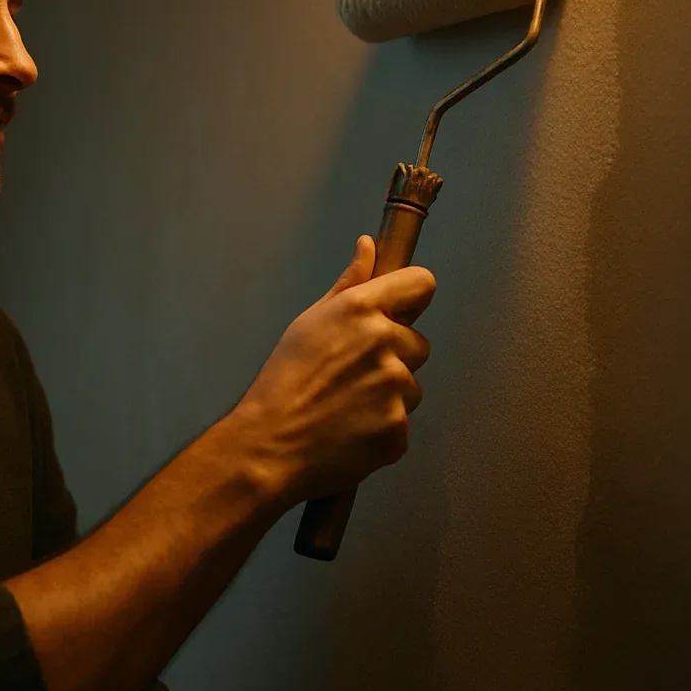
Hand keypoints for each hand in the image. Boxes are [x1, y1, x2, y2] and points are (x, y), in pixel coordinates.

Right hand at [228, 234, 435, 509]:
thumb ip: (349, 283)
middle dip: (394, 357)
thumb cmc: (283, 382)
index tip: (401, 311)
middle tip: (351, 375)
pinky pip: (402, 421)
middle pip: (419, 343)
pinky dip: (381, 427)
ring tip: (346, 406)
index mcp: (360, 310)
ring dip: (388, 395)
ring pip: (411, 386)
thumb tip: (369, 246)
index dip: (412, 296)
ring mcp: (395, 389)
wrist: (269, 444)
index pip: (421, 283)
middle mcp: (384, 343)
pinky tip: (350, 430)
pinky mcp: (399, 429)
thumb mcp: (309, 322)